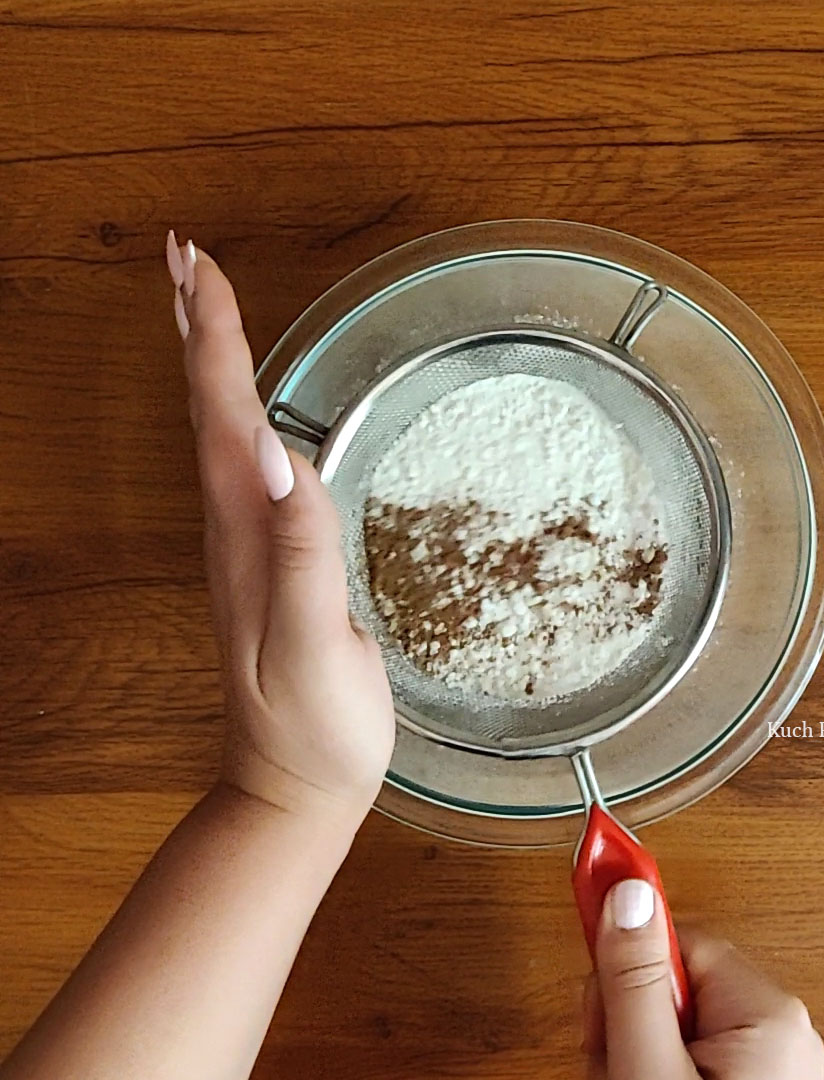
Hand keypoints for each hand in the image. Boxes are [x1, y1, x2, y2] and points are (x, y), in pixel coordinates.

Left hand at [169, 233, 394, 831]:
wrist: (294, 784)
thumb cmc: (315, 722)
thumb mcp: (315, 640)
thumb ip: (302, 549)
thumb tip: (284, 452)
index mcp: (246, 535)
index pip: (227, 417)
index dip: (216, 340)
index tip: (202, 266)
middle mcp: (234, 531)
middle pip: (208, 413)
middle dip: (198, 331)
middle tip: (188, 259)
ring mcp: (246, 549)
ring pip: (218, 435)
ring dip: (209, 365)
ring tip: (207, 309)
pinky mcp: (267, 565)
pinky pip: (243, 469)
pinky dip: (238, 417)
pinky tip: (251, 412)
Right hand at [583, 880, 823, 1079]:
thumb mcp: (650, 1068)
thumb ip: (636, 981)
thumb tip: (628, 893)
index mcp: (771, 1012)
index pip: (675, 936)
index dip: (626, 960)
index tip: (586, 930)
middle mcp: (780, 1028)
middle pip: (671, 978)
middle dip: (627, 1015)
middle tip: (613, 1062)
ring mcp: (769, 1063)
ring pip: (673, 1018)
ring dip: (635, 1044)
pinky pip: (690, 1050)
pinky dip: (657, 1067)